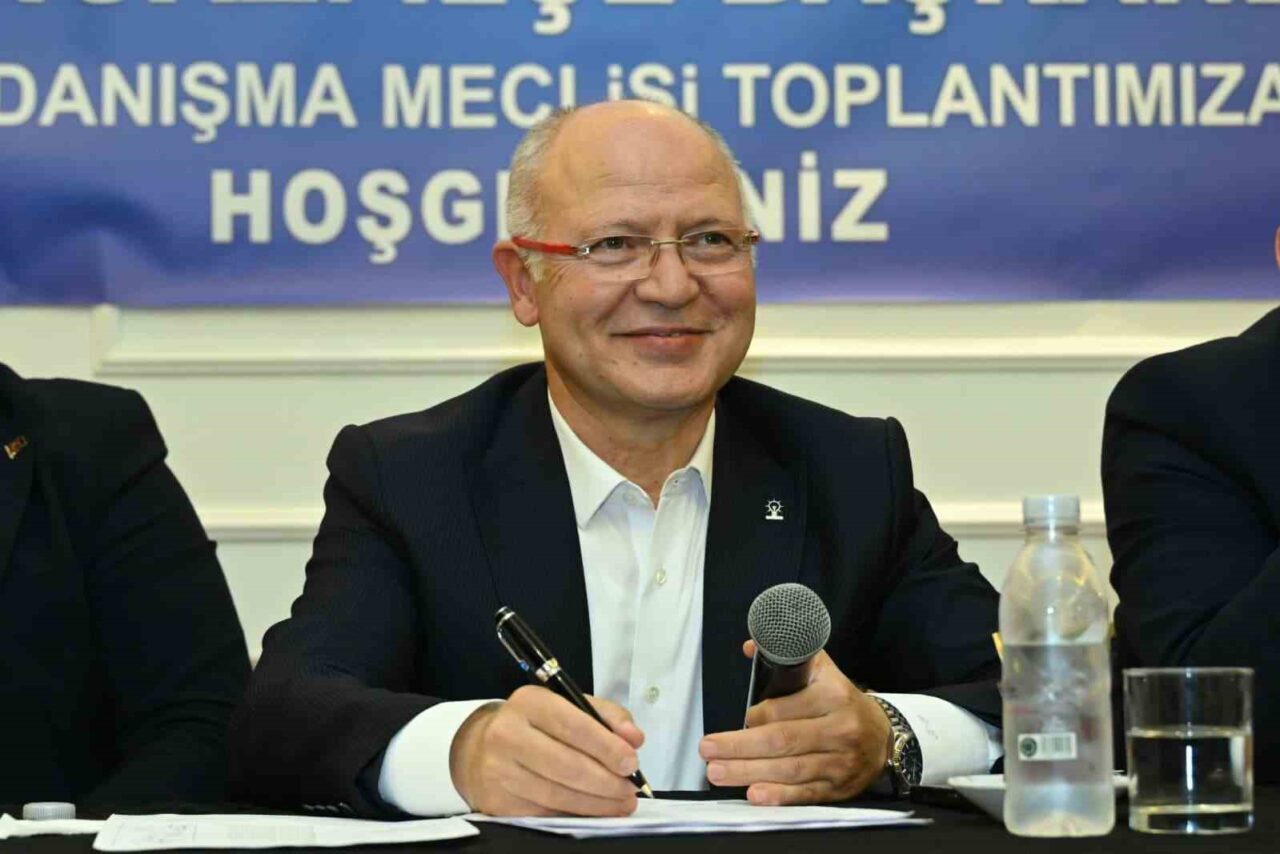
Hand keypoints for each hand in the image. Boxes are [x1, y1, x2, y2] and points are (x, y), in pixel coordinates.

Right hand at [449, 685, 644, 815]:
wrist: (479, 749)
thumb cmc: (535, 725)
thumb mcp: (568, 706)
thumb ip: (606, 717)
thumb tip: (634, 739)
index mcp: (529, 702)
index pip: (573, 725)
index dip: (606, 747)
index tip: (631, 762)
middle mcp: (508, 734)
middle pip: (567, 765)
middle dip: (607, 781)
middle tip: (631, 788)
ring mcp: (499, 770)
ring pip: (559, 794)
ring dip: (598, 803)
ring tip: (621, 803)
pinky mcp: (498, 801)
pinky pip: (546, 811)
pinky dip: (577, 813)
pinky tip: (595, 810)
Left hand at [698, 640, 891, 805]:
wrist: (883, 736)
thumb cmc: (841, 702)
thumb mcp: (821, 672)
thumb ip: (788, 658)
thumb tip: (750, 646)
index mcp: (833, 696)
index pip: (786, 709)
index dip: (755, 716)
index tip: (739, 718)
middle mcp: (839, 730)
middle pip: (782, 741)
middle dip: (740, 747)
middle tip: (708, 749)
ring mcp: (840, 763)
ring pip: (789, 770)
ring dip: (748, 772)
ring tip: (717, 772)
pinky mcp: (839, 789)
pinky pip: (805, 794)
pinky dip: (779, 797)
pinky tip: (754, 795)